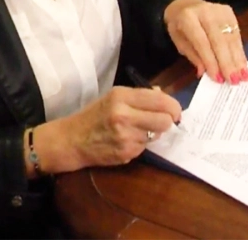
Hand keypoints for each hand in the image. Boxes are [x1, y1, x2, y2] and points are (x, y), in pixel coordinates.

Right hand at [33, 86, 181, 172]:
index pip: (160, 101)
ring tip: (136, 130)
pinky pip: (145, 147)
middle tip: (162, 122)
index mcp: (121, 97)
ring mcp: (125, 137)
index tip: (175, 111)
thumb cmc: (95, 115)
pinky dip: (141, 144)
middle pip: (164, 121)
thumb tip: (163, 93)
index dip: (173, 106)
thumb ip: (140, 95)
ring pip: (156, 135)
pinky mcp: (125, 153)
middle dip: (167, 122)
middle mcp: (124, 116)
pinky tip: (127, 140)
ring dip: (151, 133)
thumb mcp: (114, 97)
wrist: (72, 140)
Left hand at [164, 0, 247, 83]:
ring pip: (231, 38)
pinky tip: (243, 65)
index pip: (202, 42)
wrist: (186, 5)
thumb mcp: (180, 42)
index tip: (218, 78)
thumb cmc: (181, 27)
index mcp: (188, 18)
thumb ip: (193, 56)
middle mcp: (206, 12)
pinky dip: (240, 52)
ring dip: (237, 59)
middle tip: (234, 81)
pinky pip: (237, 35)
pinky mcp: (230, 13)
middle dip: (227, 62)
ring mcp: (220, 11)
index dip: (211, 61)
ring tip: (242, 76)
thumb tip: (204, 72)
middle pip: (219, 40)